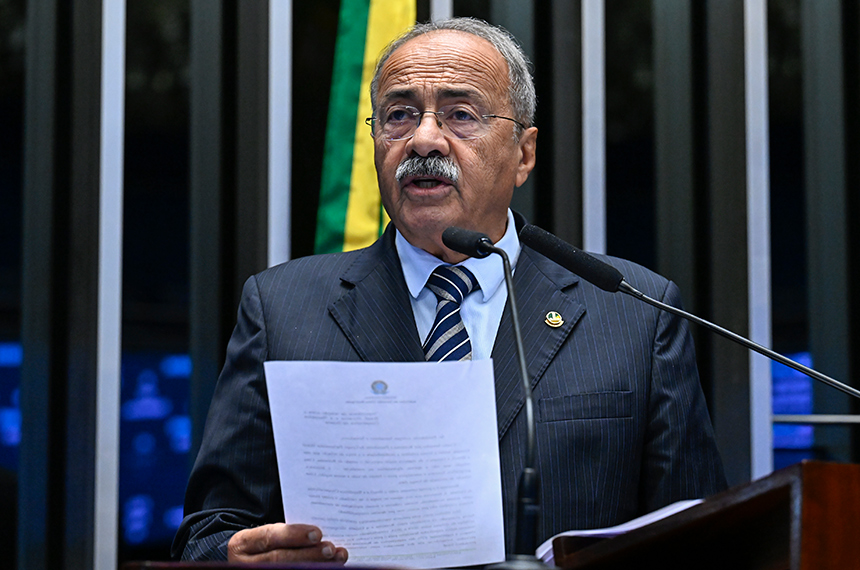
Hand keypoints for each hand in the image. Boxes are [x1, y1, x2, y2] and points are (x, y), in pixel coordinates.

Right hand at [227, 523, 347, 563]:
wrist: (244, 560)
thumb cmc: (262, 543)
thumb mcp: (263, 534)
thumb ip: (284, 530)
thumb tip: (317, 530)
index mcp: (243, 543)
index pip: (269, 537)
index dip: (294, 535)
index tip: (318, 533)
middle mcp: (246, 563)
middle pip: (280, 559)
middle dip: (309, 554)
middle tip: (331, 549)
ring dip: (316, 565)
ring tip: (337, 558)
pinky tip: (329, 568)